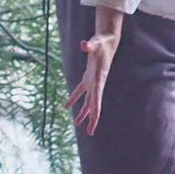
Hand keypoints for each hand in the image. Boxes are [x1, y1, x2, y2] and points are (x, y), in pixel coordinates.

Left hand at [69, 6, 123, 132]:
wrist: (108, 40)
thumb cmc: (102, 42)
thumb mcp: (96, 43)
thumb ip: (90, 46)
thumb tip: (84, 44)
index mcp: (99, 79)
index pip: (97, 97)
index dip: (96, 109)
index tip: (94, 121)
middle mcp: (97, 83)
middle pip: (94, 104)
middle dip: (92, 119)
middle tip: (90, 133)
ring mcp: (92, 81)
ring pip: (87, 101)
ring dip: (83, 113)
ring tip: (77, 125)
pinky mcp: (87, 78)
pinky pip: (80, 91)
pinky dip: (73, 99)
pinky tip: (66, 107)